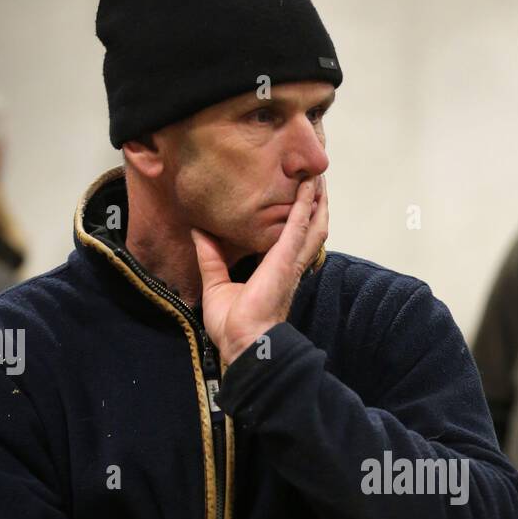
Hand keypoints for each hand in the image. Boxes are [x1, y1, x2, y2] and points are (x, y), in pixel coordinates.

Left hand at [191, 174, 328, 364]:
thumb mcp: (216, 283)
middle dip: (315, 204)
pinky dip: (305, 203)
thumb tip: (199, 232)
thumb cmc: (233, 326)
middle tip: (315, 179)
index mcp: (275, 271)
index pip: (290, 238)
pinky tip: (309, 186)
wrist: (243, 342)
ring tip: (318, 176)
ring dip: (317, 199)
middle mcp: (289, 264)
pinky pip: (300, 225)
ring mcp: (290, 261)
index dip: (297, 217)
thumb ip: (210, 256)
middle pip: (310, 228)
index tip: (296, 196)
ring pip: (313, 223)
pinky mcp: (286, 259)